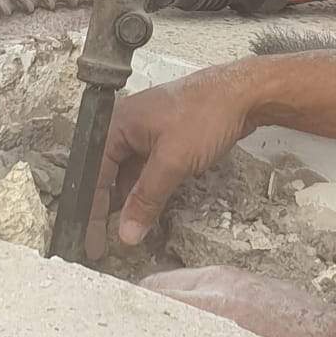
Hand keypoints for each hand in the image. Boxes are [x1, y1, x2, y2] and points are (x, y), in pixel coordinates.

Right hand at [90, 65, 258, 255]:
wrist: (244, 94)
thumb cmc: (206, 115)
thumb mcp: (172, 162)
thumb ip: (146, 199)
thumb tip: (127, 232)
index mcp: (118, 124)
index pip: (94, 175)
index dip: (92, 211)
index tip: (92, 242)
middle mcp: (127, 126)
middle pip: (108, 175)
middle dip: (109, 207)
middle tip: (107, 240)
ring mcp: (147, 132)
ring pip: (129, 174)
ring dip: (132, 200)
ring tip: (132, 229)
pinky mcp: (166, 138)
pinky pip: (148, 168)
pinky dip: (149, 189)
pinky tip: (152, 209)